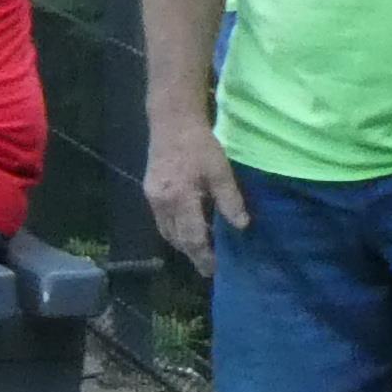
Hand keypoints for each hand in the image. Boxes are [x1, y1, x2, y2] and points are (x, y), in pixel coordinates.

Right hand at [143, 123, 247, 277]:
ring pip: (167, 232)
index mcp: (180, 199)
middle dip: (193, 255)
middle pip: (177, 240)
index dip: (203, 256)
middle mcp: (162, 204)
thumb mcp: (220, 170)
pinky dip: (175, 231)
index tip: (215, 269)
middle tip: (208, 268)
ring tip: (200, 252)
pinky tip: (188, 230)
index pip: (192, 238)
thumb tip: (241, 225)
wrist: (171, 122)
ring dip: (183, 245)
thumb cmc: (199, 144)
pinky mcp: (150, 192)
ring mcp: (152, 199)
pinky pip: (162, 221)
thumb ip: (230, 200)